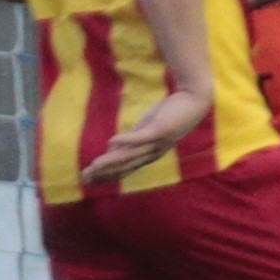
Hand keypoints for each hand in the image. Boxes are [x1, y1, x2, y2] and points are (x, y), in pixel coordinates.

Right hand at [82, 87, 212, 184]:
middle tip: (85, 177)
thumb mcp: (146, 128)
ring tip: (94, 165)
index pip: (124, 170)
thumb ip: (130, 140)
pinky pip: (140, 138)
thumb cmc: (170, 113)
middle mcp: (153, 153)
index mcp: (149, 154)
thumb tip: (110, 148)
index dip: (106, 175)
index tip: (88, 179)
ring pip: (130, 156)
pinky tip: (110, 141)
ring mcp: (157, 143)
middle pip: (125, 167)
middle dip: (104, 173)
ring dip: (111, 161)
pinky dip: (125, 140)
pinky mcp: (159, 130)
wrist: (194, 100)